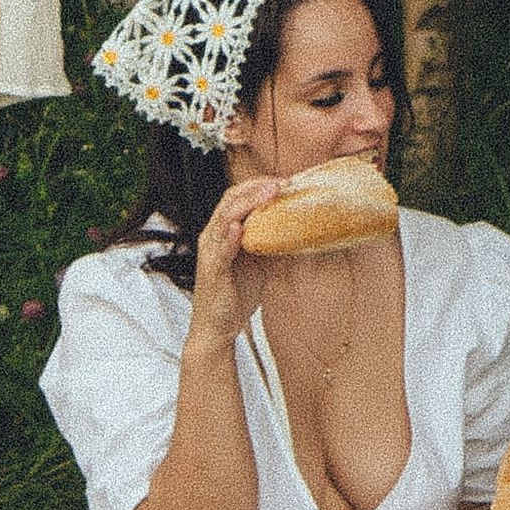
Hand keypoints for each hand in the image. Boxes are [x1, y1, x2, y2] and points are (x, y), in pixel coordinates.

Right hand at [183, 173, 284, 357]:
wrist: (218, 328)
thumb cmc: (236, 295)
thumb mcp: (261, 264)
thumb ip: (273, 245)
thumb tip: (300, 232)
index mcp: (223, 232)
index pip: (237, 197)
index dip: (259, 185)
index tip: (284, 181)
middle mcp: (212, 237)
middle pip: (230, 200)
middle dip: (256, 188)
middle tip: (282, 182)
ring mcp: (210, 253)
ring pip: (225, 218)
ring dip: (248, 203)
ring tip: (269, 193)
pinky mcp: (211, 271)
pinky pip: (219, 250)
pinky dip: (229, 237)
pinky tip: (240, 228)